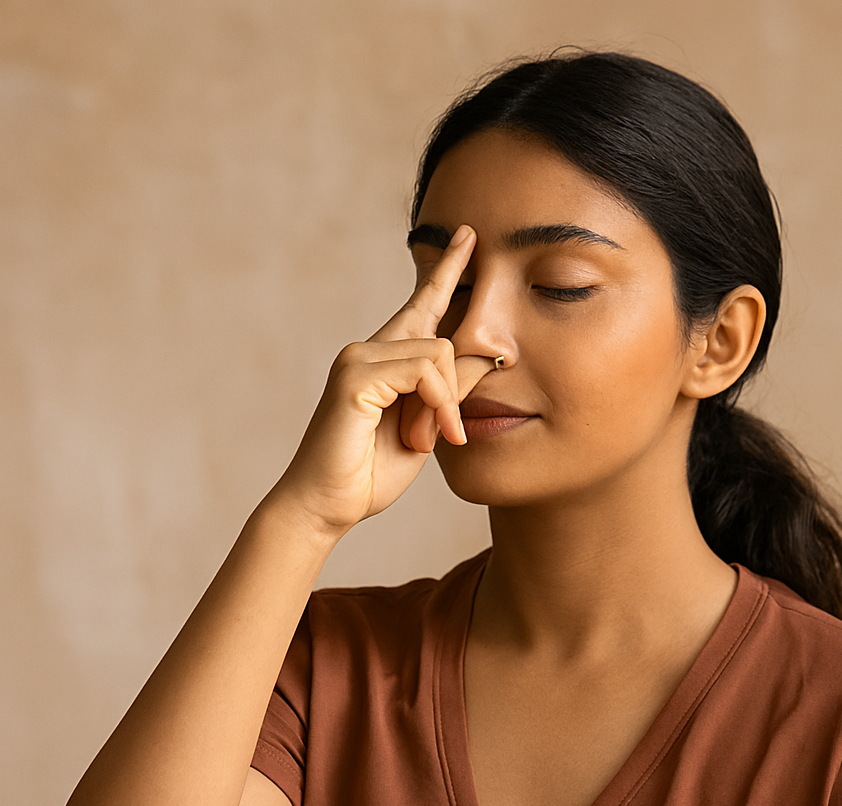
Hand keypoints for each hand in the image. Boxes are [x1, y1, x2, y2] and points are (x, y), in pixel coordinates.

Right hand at [268, 224, 492, 537]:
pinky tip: (426, 438)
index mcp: (386, 359)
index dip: (448, 270)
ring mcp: (358, 358)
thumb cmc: (370, 472)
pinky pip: (422, 372)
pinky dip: (436, 406)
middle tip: (444, 433)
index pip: (423, 304)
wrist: (327, 507)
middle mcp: (369, 348)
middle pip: (442, 333)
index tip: (468, 236)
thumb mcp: (427, 429)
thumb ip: (452, 392)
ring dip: (443, 406)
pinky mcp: (355, 376)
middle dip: (454, 389)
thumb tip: (488, 356)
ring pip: (437, 352)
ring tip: (422, 442)